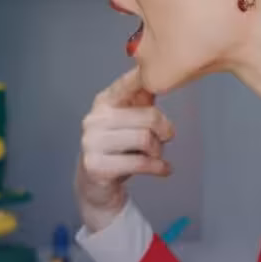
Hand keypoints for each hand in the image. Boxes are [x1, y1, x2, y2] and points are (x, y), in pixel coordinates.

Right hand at [75, 67, 175, 232]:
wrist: (96, 187)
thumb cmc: (117, 151)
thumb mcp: (129, 122)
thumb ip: (142, 100)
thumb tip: (163, 74)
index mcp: (103, 103)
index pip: (129, 84)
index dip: (150, 80)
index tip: (168, 76)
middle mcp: (94, 120)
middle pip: (148, 116)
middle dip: (164, 130)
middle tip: (166, 138)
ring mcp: (92, 143)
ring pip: (145, 139)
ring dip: (158, 151)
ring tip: (156, 156)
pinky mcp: (96, 166)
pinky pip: (140, 163)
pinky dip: (158, 167)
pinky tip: (163, 169)